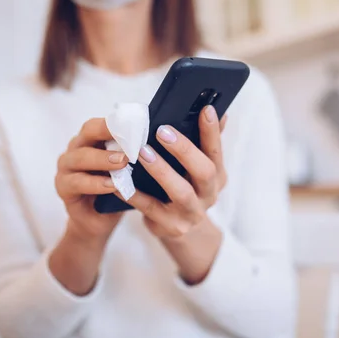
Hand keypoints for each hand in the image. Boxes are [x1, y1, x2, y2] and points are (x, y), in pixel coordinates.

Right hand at [55, 118, 127, 242]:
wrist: (98, 220)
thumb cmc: (116, 189)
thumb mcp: (127, 170)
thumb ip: (134, 154)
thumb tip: (161, 139)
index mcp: (92, 139)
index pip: (102, 122)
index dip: (118, 121)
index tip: (138, 122)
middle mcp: (76, 148)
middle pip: (88, 132)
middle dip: (109, 133)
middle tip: (130, 140)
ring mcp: (66, 167)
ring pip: (80, 157)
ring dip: (103, 159)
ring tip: (123, 163)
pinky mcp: (63, 187)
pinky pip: (77, 182)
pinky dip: (96, 184)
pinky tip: (112, 186)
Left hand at [126, 105, 226, 239]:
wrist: (178, 229)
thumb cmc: (185, 186)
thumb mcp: (198, 168)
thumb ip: (205, 142)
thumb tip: (219, 111)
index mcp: (218, 176)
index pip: (217, 151)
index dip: (212, 131)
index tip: (205, 109)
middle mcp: (209, 195)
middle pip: (204, 172)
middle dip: (184, 150)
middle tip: (162, 130)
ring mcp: (191, 213)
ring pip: (180, 191)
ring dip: (161, 170)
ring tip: (142, 152)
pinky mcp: (170, 226)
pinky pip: (150, 208)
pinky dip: (134, 194)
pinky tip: (120, 180)